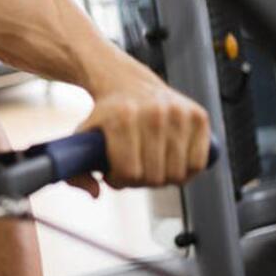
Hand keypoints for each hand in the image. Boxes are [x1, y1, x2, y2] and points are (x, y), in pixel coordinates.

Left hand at [72, 64, 211, 196]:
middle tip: (132, 169)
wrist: (128, 82)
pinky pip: (198, 163)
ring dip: (163, 178)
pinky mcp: (199, 116)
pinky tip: (169, 161)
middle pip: (154, 177)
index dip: (119, 181)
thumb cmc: (106, 116)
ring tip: (149, 165)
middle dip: (140, 181)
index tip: (112, 173)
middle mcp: (153, 113)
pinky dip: (185, 171)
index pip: (129, 172)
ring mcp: (179, 113)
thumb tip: (96, 193)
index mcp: (122, 118)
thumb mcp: (83, 137)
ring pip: (177, 174)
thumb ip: (77, 170)